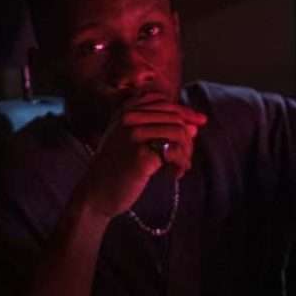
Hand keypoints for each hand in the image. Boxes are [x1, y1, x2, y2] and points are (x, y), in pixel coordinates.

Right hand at [75, 92, 205, 220]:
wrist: (96, 193)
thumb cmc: (116, 167)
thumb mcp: (130, 140)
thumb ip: (159, 129)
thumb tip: (194, 126)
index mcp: (125, 110)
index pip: (164, 103)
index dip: (185, 112)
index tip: (200, 123)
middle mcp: (129, 118)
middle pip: (175, 118)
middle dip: (187, 139)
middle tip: (185, 158)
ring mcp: (134, 136)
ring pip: (179, 133)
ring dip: (186, 153)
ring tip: (179, 167)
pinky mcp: (141, 156)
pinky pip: (175, 153)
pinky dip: (181, 164)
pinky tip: (175, 174)